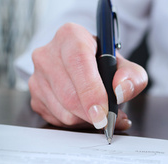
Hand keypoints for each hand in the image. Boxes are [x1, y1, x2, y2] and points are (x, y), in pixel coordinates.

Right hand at [28, 23, 146, 129]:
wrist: (84, 65)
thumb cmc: (104, 63)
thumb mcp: (126, 66)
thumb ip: (132, 77)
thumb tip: (121, 90)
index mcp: (70, 36)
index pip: (78, 64)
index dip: (91, 92)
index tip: (104, 113)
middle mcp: (48, 54)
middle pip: (69, 94)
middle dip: (93, 113)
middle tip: (111, 119)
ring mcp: (37, 76)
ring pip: (63, 112)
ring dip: (87, 120)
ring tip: (103, 114)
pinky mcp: (35, 97)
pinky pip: (57, 120)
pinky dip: (77, 123)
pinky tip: (88, 115)